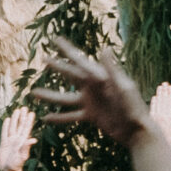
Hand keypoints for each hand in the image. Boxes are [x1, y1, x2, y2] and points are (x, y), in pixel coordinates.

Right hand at [0, 107, 35, 170]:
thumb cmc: (16, 165)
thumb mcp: (22, 156)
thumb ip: (26, 147)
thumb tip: (33, 140)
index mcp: (23, 141)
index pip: (26, 128)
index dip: (29, 121)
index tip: (31, 113)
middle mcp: (17, 140)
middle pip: (20, 125)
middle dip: (22, 117)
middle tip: (24, 108)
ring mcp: (11, 141)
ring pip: (13, 127)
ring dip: (15, 119)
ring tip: (17, 110)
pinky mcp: (4, 144)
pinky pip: (5, 132)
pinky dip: (6, 126)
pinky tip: (7, 120)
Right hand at [34, 37, 154, 142]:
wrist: (136, 130)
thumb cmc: (133, 106)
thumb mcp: (123, 86)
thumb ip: (112, 69)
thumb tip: (104, 48)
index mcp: (100, 77)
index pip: (80, 60)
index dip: (67, 50)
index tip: (55, 40)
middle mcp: (93, 87)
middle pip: (70, 75)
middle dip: (57, 67)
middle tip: (43, 59)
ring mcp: (90, 101)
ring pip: (65, 98)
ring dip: (50, 95)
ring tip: (34, 93)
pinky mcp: (90, 115)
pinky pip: (71, 116)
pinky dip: (59, 118)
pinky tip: (45, 118)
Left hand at [145, 81, 170, 145]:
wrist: (158, 143)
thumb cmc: (170, 135)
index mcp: (170, 116)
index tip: (170, 86)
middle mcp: (163, 115)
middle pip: (164, 100)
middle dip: (165, 91)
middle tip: (165, 83)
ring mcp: (156, 116)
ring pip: (158, 103)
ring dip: (159, 94)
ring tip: (160, 87)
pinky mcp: (150, 119)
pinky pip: (152, 108)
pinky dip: (153, 102)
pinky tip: (154, 97)